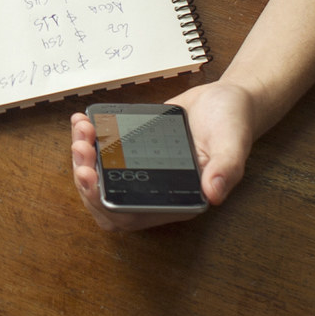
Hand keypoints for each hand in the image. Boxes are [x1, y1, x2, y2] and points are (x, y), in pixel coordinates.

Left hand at [67, 82, 256, 231]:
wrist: (225, 98)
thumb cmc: (233, 123)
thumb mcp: (233, 144)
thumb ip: (226, 169)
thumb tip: (215, 194)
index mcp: (176, 199)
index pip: (130, 217)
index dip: (103, 203)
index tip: (89, 175)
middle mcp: (155, 189)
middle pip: (106, 198)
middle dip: (85, 177)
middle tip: (81, 147)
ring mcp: (142, 169)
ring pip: (101, 175)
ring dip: (83, 156)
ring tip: (82, 129)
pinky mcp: (134, 149)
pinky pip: (104, 152)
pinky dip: (88, 138)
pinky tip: (82, 120)